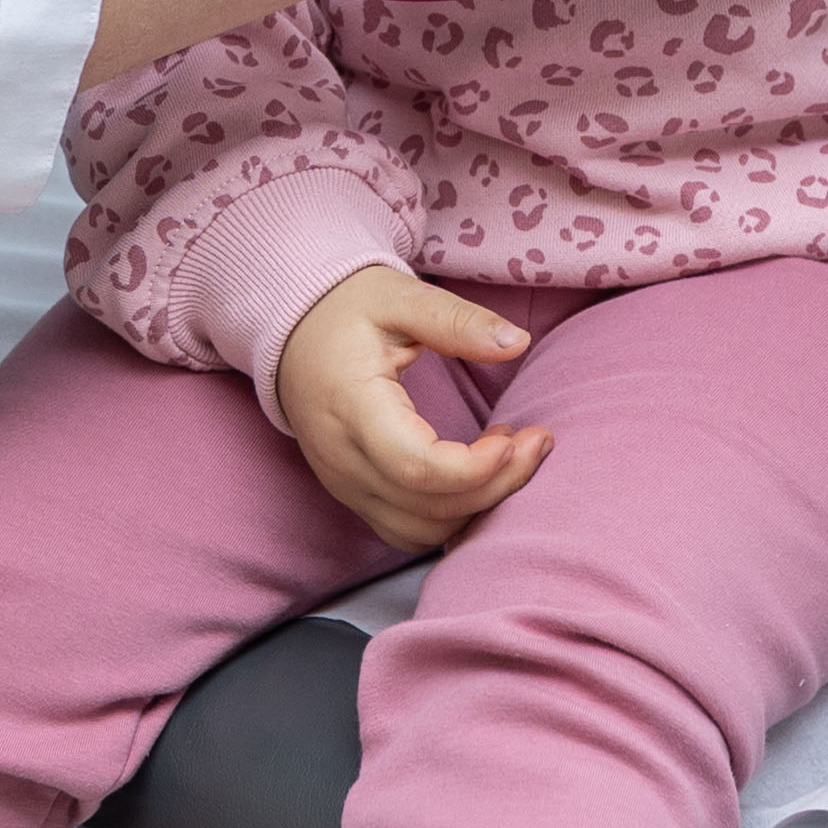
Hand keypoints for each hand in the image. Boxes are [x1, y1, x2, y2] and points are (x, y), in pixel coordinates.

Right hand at [273, 266, 546, 550]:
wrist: (291, 330)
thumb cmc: (346, 310)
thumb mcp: (400, 297)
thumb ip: (457, 322)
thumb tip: (519, 343)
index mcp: (353, 406)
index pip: (416, 468)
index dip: (476, 468)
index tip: (517, 436)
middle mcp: (342, 459)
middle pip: (427, 507)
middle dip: (496, 486)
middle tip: (536, 442)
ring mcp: (343, 484)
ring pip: (420, 530)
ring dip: (477, 506)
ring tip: (509, 452)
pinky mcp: (351, 494)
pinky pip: (406, 530)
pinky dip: (451, 516)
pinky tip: (478, 476)